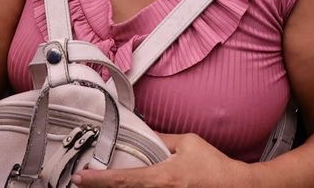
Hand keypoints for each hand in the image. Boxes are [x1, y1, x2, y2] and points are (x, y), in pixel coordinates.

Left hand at [72, 133, 246, 185]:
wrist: (234, 186)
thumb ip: (163, 139)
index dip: (99, 180)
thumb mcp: (188, 143)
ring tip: (96, 184)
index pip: (123, 180)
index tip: (80, 178)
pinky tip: (124, 186)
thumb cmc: (213, 166)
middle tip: (79, 183)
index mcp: (161, 178)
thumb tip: (146, 131)